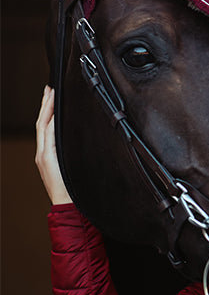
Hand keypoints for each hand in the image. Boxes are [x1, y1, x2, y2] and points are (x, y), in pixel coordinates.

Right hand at [35, 86, 71, 204]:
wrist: (66, 206)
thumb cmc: (72, 190)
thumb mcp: (71, 168)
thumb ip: (71, 155)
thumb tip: (80, 142)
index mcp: (46, 155)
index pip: (45, 128)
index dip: (48, 111)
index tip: (52, 96)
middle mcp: (42, 153)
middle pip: (41, 123)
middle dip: (45, 105)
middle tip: (49, 88)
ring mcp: (42, 156)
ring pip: (42, 127)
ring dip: (47, 109)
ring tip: (51, 95)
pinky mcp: (45, 159)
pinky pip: (48, 137)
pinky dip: (51, 124)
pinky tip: (55, 113)